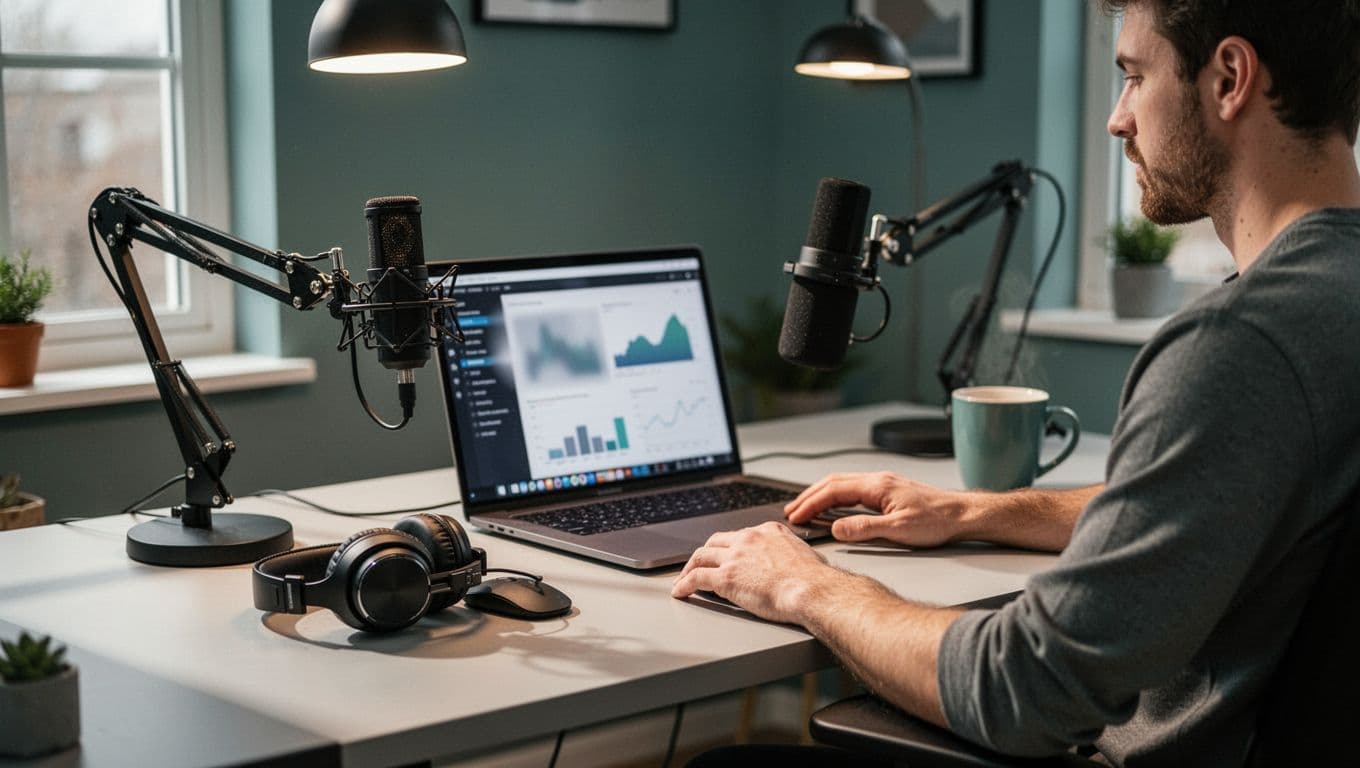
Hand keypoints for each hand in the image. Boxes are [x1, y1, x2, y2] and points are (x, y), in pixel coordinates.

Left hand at [671, 521, 841, 623]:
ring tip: (683, 577)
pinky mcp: (725, 577)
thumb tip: (794, 563)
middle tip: (700, 563)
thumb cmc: (814, 578)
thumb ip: (790, 553)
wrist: (811, 589)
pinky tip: (680, 591)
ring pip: (701, 556)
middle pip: (716, 541)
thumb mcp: (803, 553)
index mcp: (767, 531)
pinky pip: (696, 578)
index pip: (740, 535)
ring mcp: (734, 557)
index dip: (729, 546)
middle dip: (705, 552)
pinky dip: (684, 584)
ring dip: (689, 567)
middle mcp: (748, 539)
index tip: (725, 554)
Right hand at [784, 472, 974, 547]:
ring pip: (843, 484)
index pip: (833, 491)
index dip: (811, 503)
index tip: (795, 515)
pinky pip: (853, 489)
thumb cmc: (938, 521)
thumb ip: (865, 529)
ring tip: (806, 508)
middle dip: (809, 496)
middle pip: (833, 482)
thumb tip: (836, 529)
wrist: (963, 514)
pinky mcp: (889, 491)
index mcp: (877, 486)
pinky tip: (834, 508)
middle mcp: (878, 480)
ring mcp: (883, 484)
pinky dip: (836, 497)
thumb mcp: (899, 530)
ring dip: (821, 495)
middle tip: (791, 511)